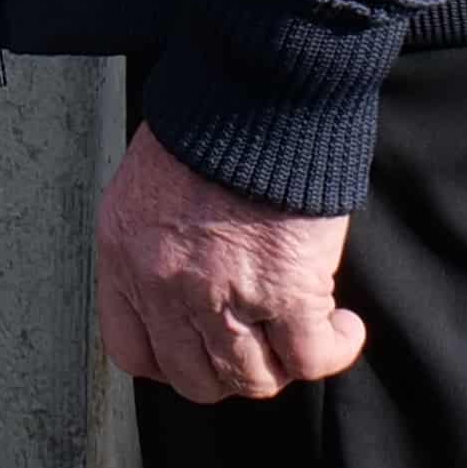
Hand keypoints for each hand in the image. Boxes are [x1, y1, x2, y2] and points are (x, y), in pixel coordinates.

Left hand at [92, 124, 364, 403]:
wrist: (254, 89)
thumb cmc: (211, 121)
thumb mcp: (151, 183)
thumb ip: (157, 240)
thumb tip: (187, 276)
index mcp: (124, 255)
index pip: (133, 351)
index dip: (173, 362)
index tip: (200, 350)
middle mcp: (165, 287)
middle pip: (196, 377)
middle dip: (232, 369)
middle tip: (260, 343)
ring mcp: (224, 296)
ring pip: (253, 378)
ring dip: (282, 365)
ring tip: (305, 335)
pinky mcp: (285, 290)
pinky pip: (310, 358)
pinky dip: (333, 349)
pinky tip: (342, 328)